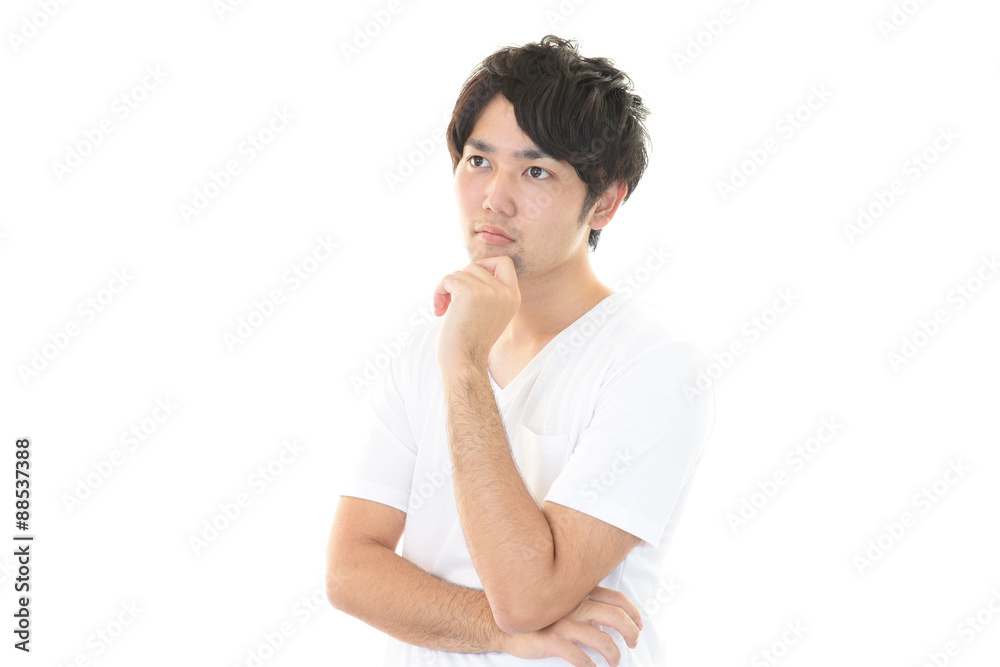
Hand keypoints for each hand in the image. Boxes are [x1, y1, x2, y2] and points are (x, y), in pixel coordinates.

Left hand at [433, 256, 519, 373]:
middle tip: (452, 302)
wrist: (464, 363)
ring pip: (459, 273)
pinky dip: (438, 292)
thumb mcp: (488, 313)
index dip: (484, 265)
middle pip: (475, 266)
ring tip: (444, 309)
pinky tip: (439, 310)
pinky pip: (448, 279)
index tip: (470, 284)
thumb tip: (470, 268)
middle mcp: (505, 292)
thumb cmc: (469, 342)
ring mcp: (489, 292)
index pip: (504, 262)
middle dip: (459, 281)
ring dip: (446, 289)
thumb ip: (487, 291)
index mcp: (513, 297)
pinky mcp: (470, 293)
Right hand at [500, 586, 642, 666]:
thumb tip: (611, 618)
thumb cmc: (539, 616)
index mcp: (579, 593)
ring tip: (615, 661)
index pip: (616, 599)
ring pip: (602, 639)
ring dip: (614, 654)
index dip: (633, 613)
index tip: (638, 625)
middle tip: (633, 643)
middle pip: (615, 616)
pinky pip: (581, 658)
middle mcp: (574, 605)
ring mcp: (563, 623)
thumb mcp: (563, 603)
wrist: (504, 623)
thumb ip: (585, 604)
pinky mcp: (553, 641)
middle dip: (630, 631)